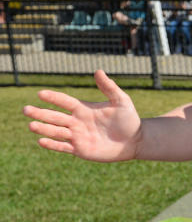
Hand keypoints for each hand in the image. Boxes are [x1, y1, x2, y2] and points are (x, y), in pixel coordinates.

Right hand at [23, 70, 142, 160]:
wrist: (136, 141)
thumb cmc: (129, 120)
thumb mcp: (121, 101)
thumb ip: (109, 87)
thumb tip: (98, 71)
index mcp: (84, 109)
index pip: (64, 102)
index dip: (53, 97)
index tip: (41, 93)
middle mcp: (77, 122)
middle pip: (55, 117)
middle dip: (40, 113)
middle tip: (26, 109)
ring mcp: (78, 136)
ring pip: (56, 132)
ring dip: (43, 129)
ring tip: (31, 125)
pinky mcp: (81, 149)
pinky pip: (63, 147)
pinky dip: (53, 145)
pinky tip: (41, 141)